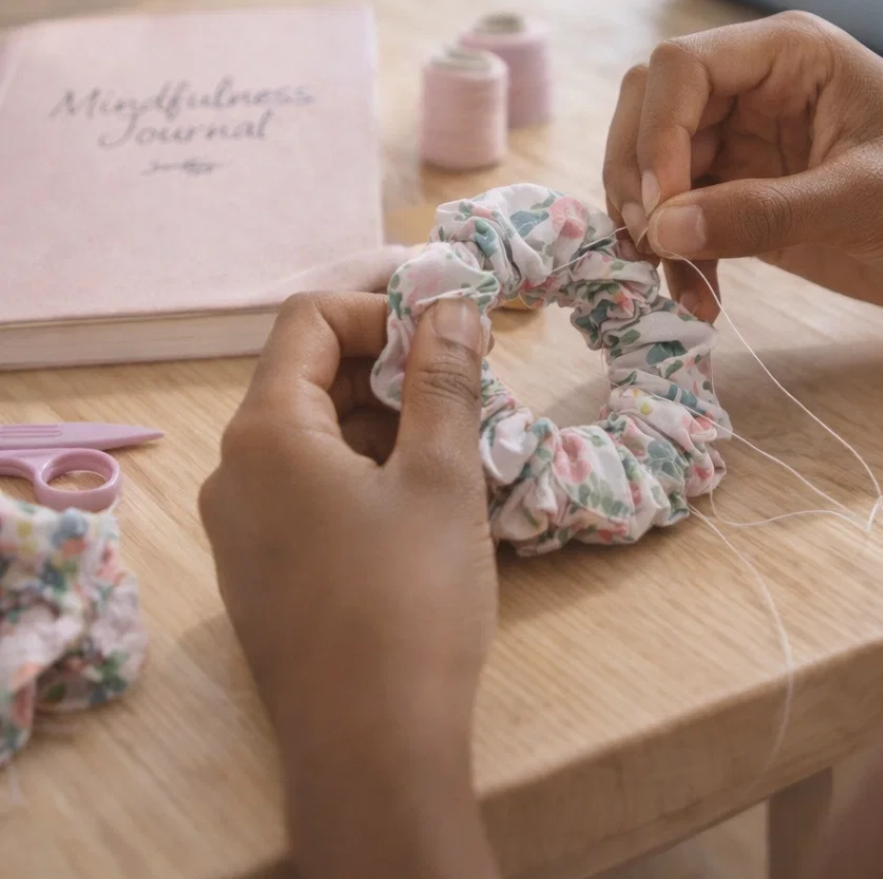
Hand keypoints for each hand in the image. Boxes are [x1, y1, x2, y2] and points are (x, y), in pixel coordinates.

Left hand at [200, 291, 498, 878]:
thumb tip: (449, 304)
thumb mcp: (440, 475)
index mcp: (265, 432)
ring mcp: (243, 528)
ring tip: (461, 448)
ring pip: (316, 437)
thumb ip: (443, 378)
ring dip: (387, 422)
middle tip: (470, 387)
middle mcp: (235, 471)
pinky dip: (366, 472)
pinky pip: (309, 490)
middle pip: (309, 376)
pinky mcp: (264, 573)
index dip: (382, 310)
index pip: (310, 319)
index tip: (451, 335)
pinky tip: (425, 504)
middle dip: (392, 367)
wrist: (371, 755)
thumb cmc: (409, 600)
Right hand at [604, 12, 882, 323]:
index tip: (662, 206)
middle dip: (638, 177)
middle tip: (650, 243)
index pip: (680, 69)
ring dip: (650, 226)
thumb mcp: (863, 201)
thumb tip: (660, 230)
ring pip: (656, 172)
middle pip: (650, 113)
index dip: (655, 133)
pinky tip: (701, 299)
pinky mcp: (750, 201)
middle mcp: (755, 92)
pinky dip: (678, 258)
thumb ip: (759, 214)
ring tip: (676, 282)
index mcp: (787, 57)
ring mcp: (748, 148)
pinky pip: (684, 221)